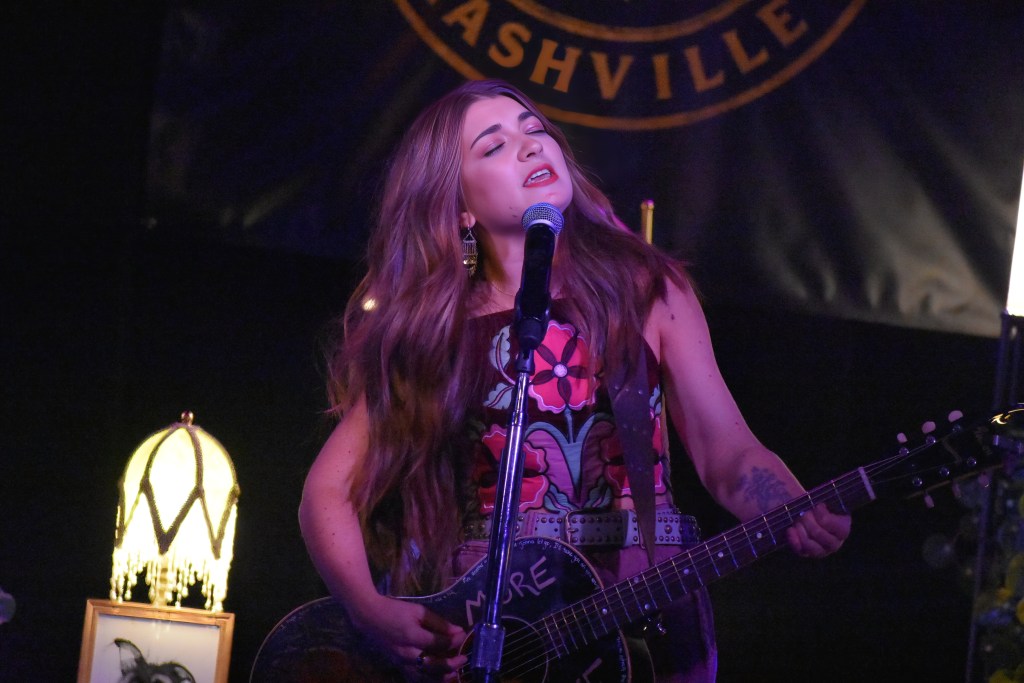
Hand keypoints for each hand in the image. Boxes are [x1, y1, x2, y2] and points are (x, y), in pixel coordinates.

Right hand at [348, 593, 467, 680]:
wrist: (369, 617)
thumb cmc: (395, 610)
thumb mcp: (418, 611)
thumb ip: (438, 622)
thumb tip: (458, 630)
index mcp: (412, 636)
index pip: (439, 643)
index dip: (454, 641)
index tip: (464, 635)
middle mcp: (407, 654)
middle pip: (433, 665)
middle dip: (452, 663)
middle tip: (464, 658)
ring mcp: (402, 663)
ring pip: (425, 677)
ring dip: (442, 676)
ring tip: (455, 672)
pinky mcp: (398, 666)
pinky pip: (415, 678)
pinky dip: (428, 680)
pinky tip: (438, 677)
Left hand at [785, 504, 849, 557]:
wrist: (817, 518)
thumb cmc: (825, 509)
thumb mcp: (829, 504)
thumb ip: (825, 504)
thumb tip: (817, 505)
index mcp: (843, 529)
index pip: (827, 522)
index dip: (819, 512)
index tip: (817, 505)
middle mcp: (835, 544)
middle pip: (817, 532)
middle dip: (807, 519)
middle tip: (804, 513)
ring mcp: (822, 551)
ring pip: (808, 544)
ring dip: (800, 529)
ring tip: (798, 521)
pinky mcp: (809, 554)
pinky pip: (800, 550)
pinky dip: (793, 539)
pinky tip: (790, 530)